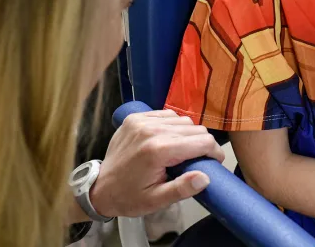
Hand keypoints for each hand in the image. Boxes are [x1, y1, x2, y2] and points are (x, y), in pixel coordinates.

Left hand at [89, 110, 225, 217]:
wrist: (100, 188)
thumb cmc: (129, 197)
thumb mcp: (156, 201)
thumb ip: (182, 189)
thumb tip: (204, 177)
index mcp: (158, 151)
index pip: (202, 142)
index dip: (214, 152)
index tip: (215, 161)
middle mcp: (151, 130)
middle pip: (195, 129)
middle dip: (202, 144)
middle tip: (198, 160)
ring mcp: (142, 121)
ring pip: (183, 120)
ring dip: (188, 134)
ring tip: (182, 151)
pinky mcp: (136, 117)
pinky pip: (167, 114)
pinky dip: (173, 125)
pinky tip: (169, 139)